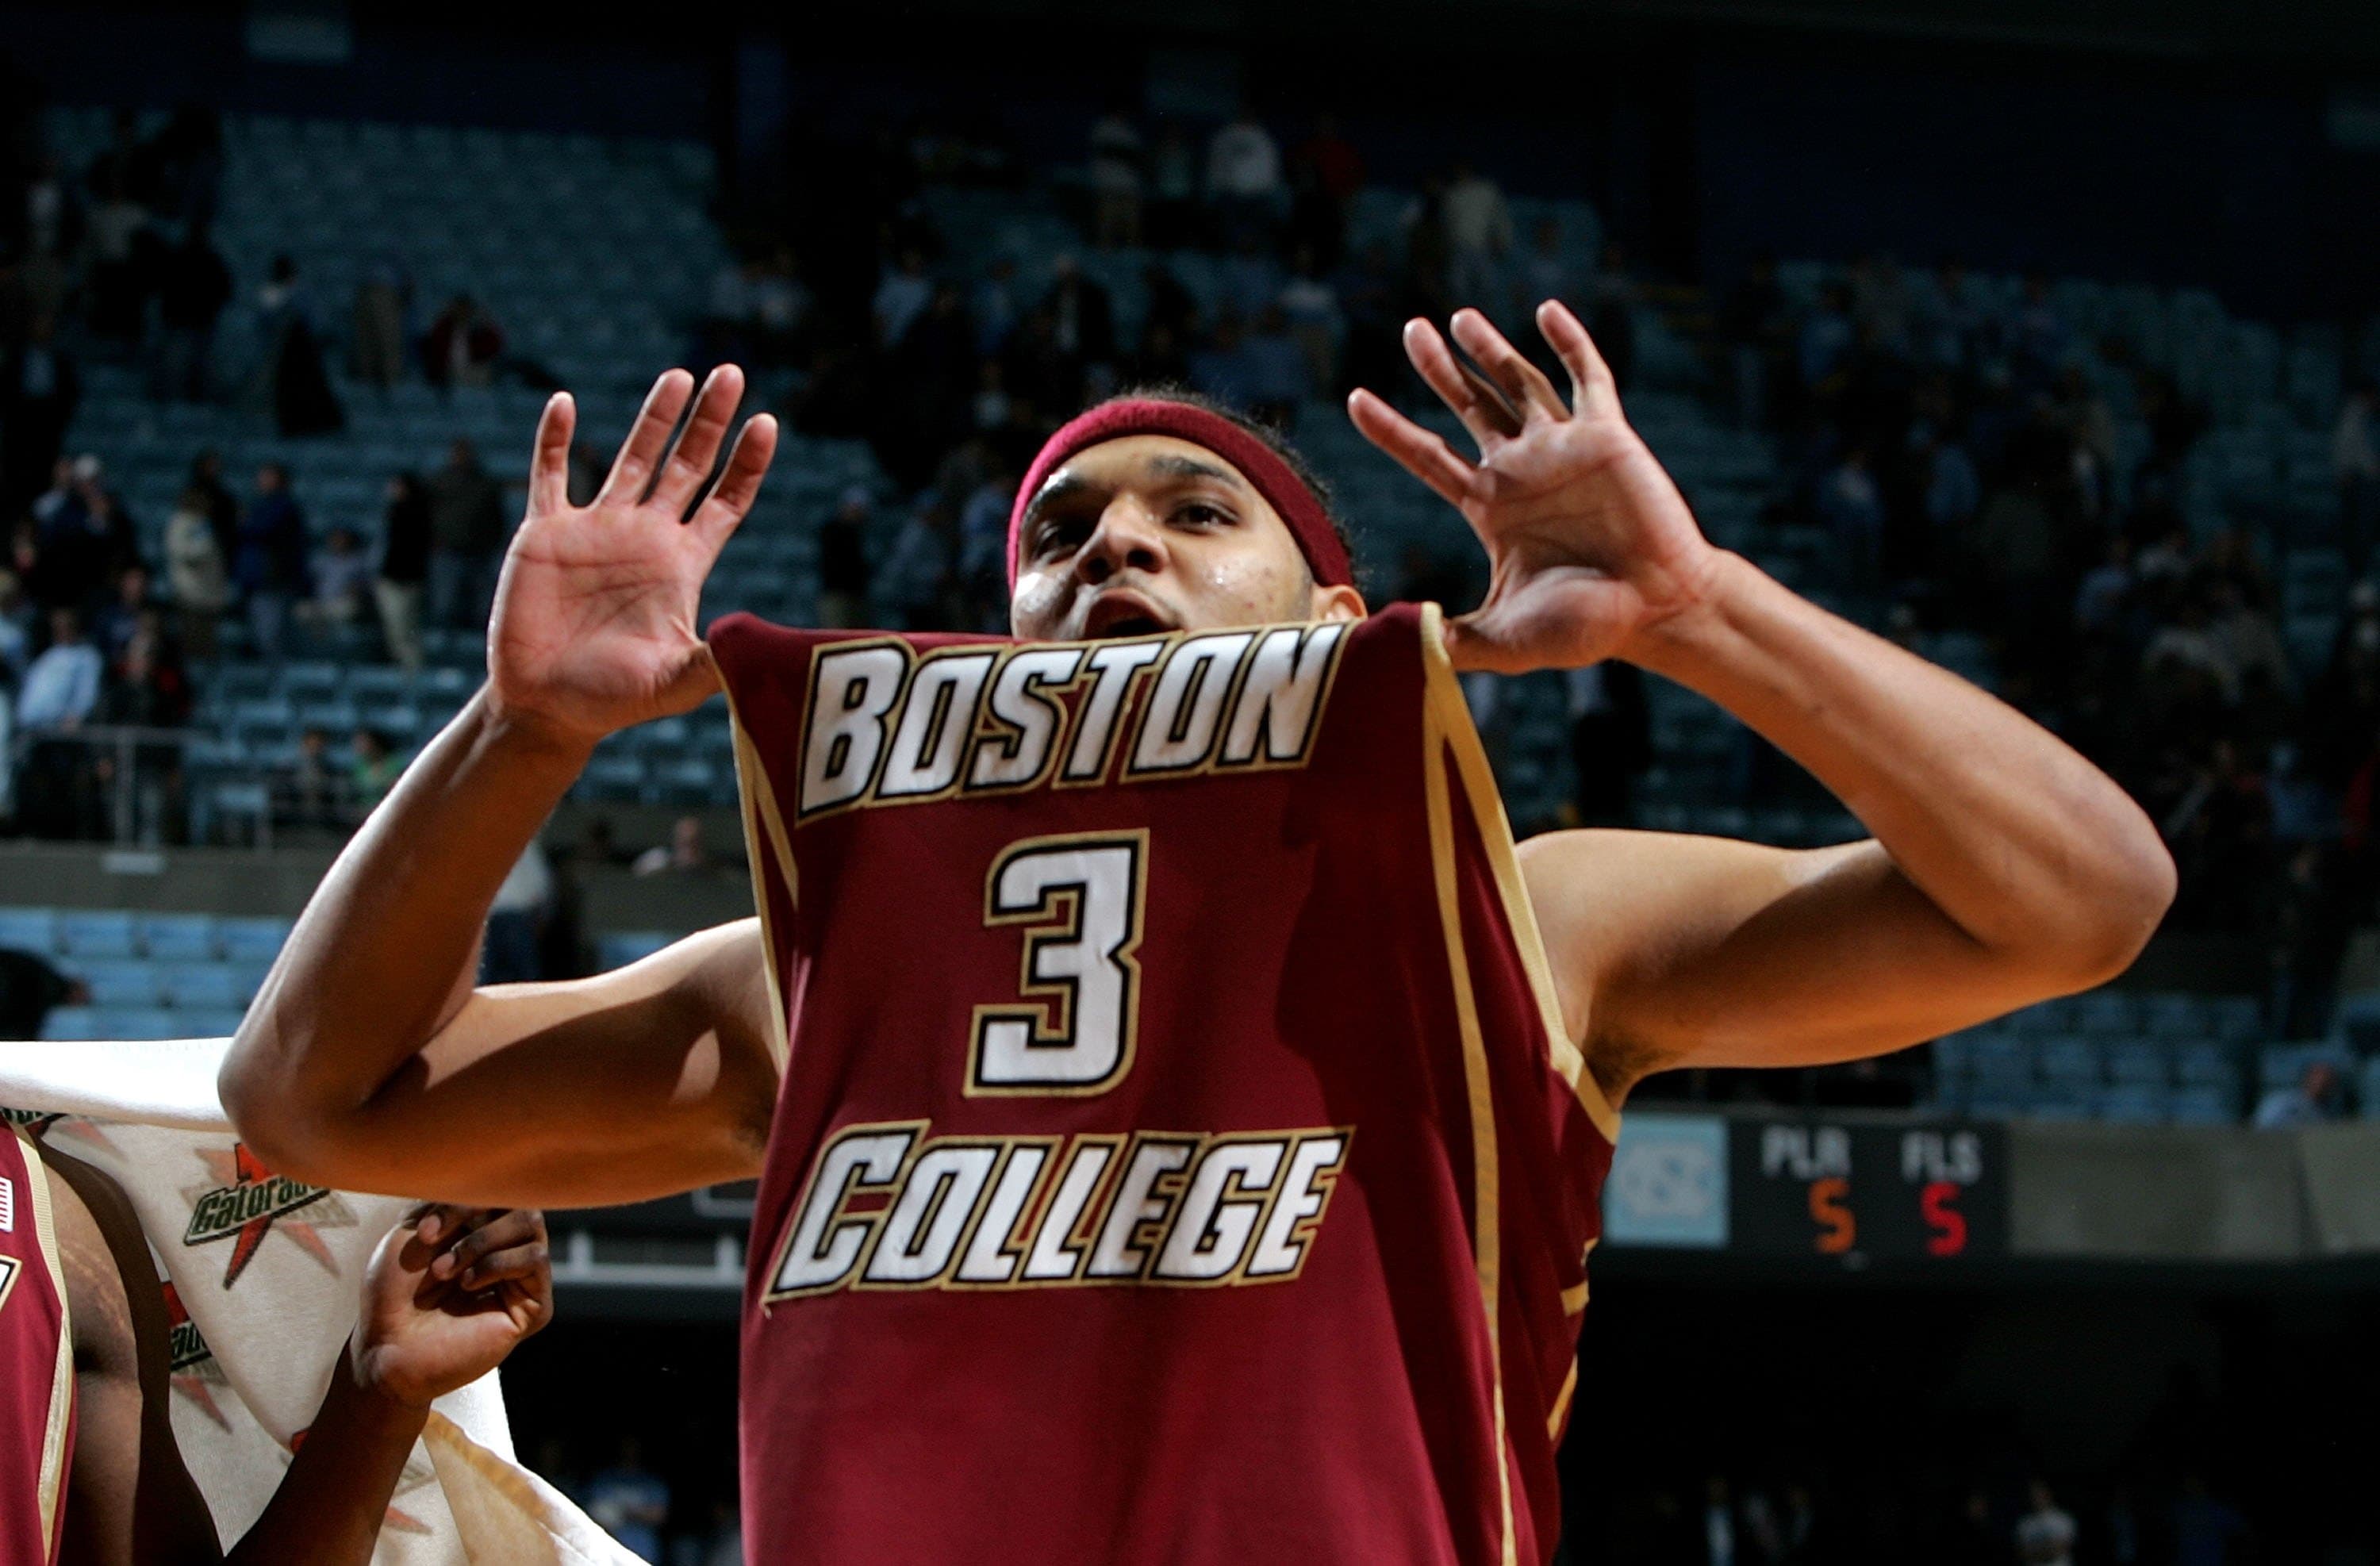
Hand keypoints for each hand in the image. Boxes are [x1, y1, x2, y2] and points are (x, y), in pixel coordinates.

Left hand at [350, 1204, 553, 1410]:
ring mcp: (520, 1278)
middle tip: (436, 1247)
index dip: (462, 1198)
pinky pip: (536, 1261)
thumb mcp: (412, 1232)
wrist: (387, 1348)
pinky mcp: (532, 1307)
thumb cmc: (392, 1295)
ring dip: (482, 1242)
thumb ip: (449, 1199)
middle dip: (474, 1216)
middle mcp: (504, 1248)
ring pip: (531, 1225)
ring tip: (449, 1273)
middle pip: (519, 1199)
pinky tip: (468, 1285)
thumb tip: (491, 1182)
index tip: (425, 1230)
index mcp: (479, 1227)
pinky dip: (497, 1265)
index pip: (495, 1188)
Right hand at [487, 366, 777, 744]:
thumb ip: (711, 663)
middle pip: (687, 465)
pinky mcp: (546, 534)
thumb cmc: (613, 700)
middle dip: (710, 421)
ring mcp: (596, 530)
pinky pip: (551, 475)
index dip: (747, 464)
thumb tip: (754, 650)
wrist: (545, 707)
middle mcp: (645, 537)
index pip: (725, 502)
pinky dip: (556, 440)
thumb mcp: (672, 684)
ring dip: (655, 417)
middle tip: (732, 372)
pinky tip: (565, 403)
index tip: (767, 422)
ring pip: (632, 458)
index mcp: (682, 564)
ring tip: (680, 375)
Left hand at [1347, 302, 1721, 673]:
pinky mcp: (1607, 436)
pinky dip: (1569, 343)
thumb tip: (1388, 648)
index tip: (1354, 398)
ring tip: (1459, 317)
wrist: (1659, 611)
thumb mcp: (1503, 638)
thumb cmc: (1586, 627)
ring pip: (1518, 383)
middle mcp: (1521, 471)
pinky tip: (1547, 312)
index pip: (1427, 458)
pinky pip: (1587, 378)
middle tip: (1412, 331)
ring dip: (1490, 350)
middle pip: (1469, 405)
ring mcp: (1563, 449)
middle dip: (1439, 368)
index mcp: (1491, 508)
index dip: (1391, 429)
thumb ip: (1449, 639)